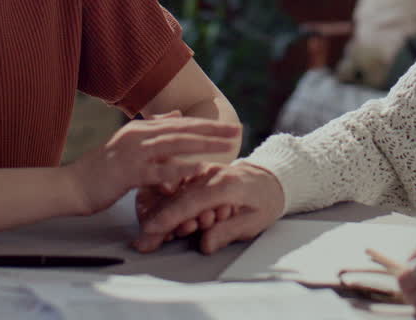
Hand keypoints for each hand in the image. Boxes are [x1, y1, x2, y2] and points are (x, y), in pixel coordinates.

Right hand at [71, 116, 240, 215]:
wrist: (73, 185)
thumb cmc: (102, 170)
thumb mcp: (128, 144)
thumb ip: (153, 129)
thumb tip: (177, 116)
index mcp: (141, 128)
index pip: (181, 124)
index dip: (207, 125)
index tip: (230, 126)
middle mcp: (139, 135)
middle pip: (183, 130)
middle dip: (212, 130)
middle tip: (237, 131)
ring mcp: (133, 152)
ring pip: (175, 145)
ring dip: (202, 145)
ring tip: (225, 146)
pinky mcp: (128, 172)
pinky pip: (158, 170)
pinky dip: (179, 169)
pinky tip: (197, 169)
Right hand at [134, 161, 283, 253]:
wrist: (270, 180)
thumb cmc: (264, 201)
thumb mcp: (254, 222)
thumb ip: (227, 232)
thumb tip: (205, 244)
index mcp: (226, 184)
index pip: (191, 202)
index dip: (169, 217)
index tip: (151, 230)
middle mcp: (210, 174)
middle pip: (176, 199)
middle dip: (158, 222)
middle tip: (145, 242)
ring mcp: (202, 172)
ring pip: (173, 195)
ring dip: (164, 217)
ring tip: (162, 237)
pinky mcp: (197, 174)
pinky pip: (177, 191)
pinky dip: (169, 208)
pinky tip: (166, 225)